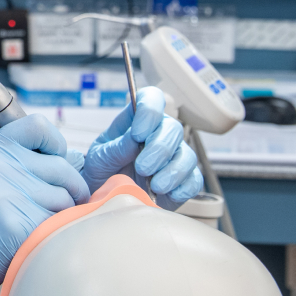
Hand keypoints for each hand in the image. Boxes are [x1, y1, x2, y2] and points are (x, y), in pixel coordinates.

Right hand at [0, 115, 87, 295]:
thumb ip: (25, 164)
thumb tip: (78, 161)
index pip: (38, 126)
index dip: (57, 145)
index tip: (55, 163)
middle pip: (63, 168)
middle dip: (71, 190)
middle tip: (54, 208)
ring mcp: (4, 193)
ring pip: (66, 199)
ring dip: (60, 216)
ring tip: (33, 225)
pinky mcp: (15, 224)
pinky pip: (58, 224)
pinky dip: (52, 235)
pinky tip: (30, 241)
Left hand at [78, 86, 202, 204]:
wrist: (108, 197)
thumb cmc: (102, 170)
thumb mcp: (100, 157)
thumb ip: (117, 147)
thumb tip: (135, 138)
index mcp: (136, 120)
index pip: (152, 98)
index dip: (149, 111)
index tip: (138, 134)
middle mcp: (159, 133)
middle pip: (173, 128)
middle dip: (159, 149)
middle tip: (142, 168)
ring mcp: (174, 155)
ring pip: (188, 155)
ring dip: (172, 172)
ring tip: (154, 186)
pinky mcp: (184, 179)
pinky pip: (194, 180)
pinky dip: (182, 188)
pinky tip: (166, 196)